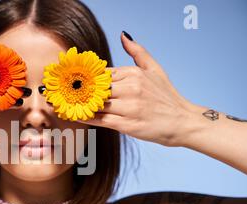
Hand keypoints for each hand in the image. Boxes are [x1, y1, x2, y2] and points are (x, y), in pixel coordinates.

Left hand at [79, 32, 196, 146]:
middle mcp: (131, 89)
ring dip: (80, 103)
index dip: (86, 76)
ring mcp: (129, 107)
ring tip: (68, 103)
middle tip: (65, 92)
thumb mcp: (155, 69)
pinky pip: (101, 120)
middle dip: (80, 90)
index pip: (101, 73)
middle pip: (95, 88)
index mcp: (134, 74)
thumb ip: (138, 52)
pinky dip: (87, 117)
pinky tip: (77, 115)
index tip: (74, 79)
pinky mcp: (127, 125)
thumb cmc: (166, 96)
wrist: (182, 122)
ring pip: (96, 104)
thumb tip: (123, 35)